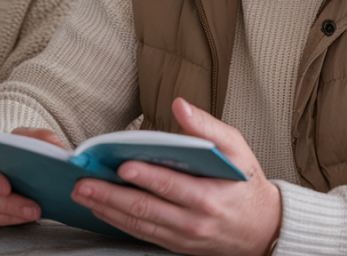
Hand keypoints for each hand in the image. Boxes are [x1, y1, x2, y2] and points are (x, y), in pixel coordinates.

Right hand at [0, 126, 60, 225]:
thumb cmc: (7, 144)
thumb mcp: (23, 134)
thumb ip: (38, 136)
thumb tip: (54, 147)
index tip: (7, 187)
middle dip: (4, 202)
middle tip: (31, 207)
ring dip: (6, 213)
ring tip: (32, 213)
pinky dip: (2, 219)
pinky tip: (21, 217)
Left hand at [71, 98, 281, 255]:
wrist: (263, 228)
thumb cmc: (246, 182)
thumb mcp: (237, 148)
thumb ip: (207, 127)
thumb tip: (180, 105)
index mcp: (210, 196)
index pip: (172, 185)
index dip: (146, 176)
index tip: (122, 165)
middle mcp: (194, 221)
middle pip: (147, 209)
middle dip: (111, 196)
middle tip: (83, 183)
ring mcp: (184, 237)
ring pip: (140, 225)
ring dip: (108, 210)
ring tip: (83, 195)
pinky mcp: (177, 245)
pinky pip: (144, 235)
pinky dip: (120, 223)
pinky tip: (103, 210)